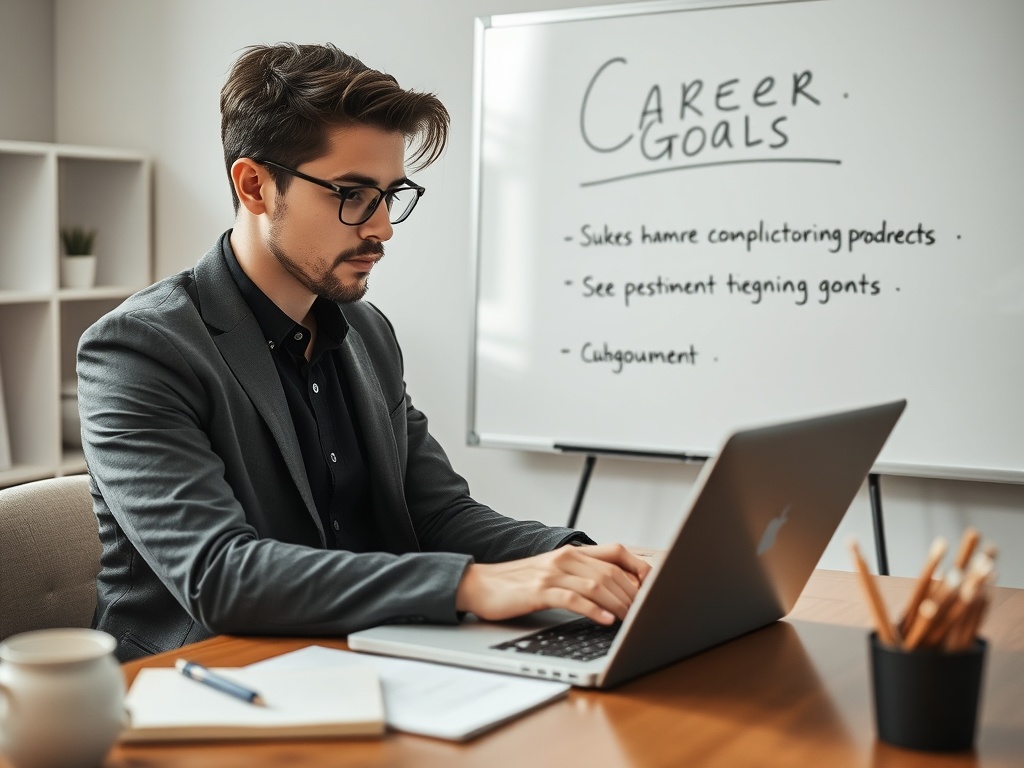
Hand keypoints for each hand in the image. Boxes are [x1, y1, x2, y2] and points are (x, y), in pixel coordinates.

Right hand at [455, 543, 651, 624]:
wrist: (480, 584)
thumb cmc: (517, 583)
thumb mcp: (553, 573)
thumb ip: (580, 575)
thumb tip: (615, 591)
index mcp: (571, 552)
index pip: (616, 552)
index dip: (639, 568)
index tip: (653, 587)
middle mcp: (564, 558)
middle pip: (611, 572)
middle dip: (632, 595)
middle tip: (644, 612)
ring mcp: (552, 573)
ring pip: (597, 584)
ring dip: (618, 604)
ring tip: (631, 619)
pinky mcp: (539, 591)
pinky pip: (574, 598)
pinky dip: (594, 610)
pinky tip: (605, 620)